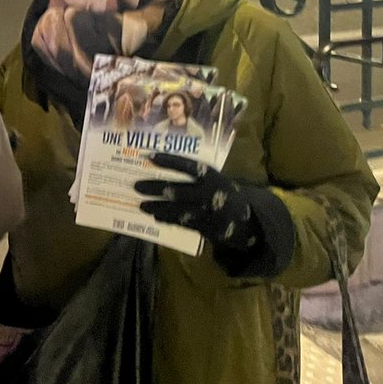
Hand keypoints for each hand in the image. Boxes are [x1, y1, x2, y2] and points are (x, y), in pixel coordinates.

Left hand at [134, 153, 260, 251]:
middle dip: (154, 188)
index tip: (149, 156)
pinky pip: (181, 222)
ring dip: (156, 207)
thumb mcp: (216, 179)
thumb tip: (166, 166)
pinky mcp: (204, 227)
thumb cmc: (224, 193)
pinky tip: (155, 216)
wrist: (246, 220)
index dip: (168, 161)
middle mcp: (208, 193)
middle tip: (136, 186)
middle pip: (176, 190)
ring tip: (141, 205)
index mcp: (212, 177)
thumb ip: (197, 175)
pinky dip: (167, 219)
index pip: (187, 166)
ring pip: (175, 209)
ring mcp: (205, 212)